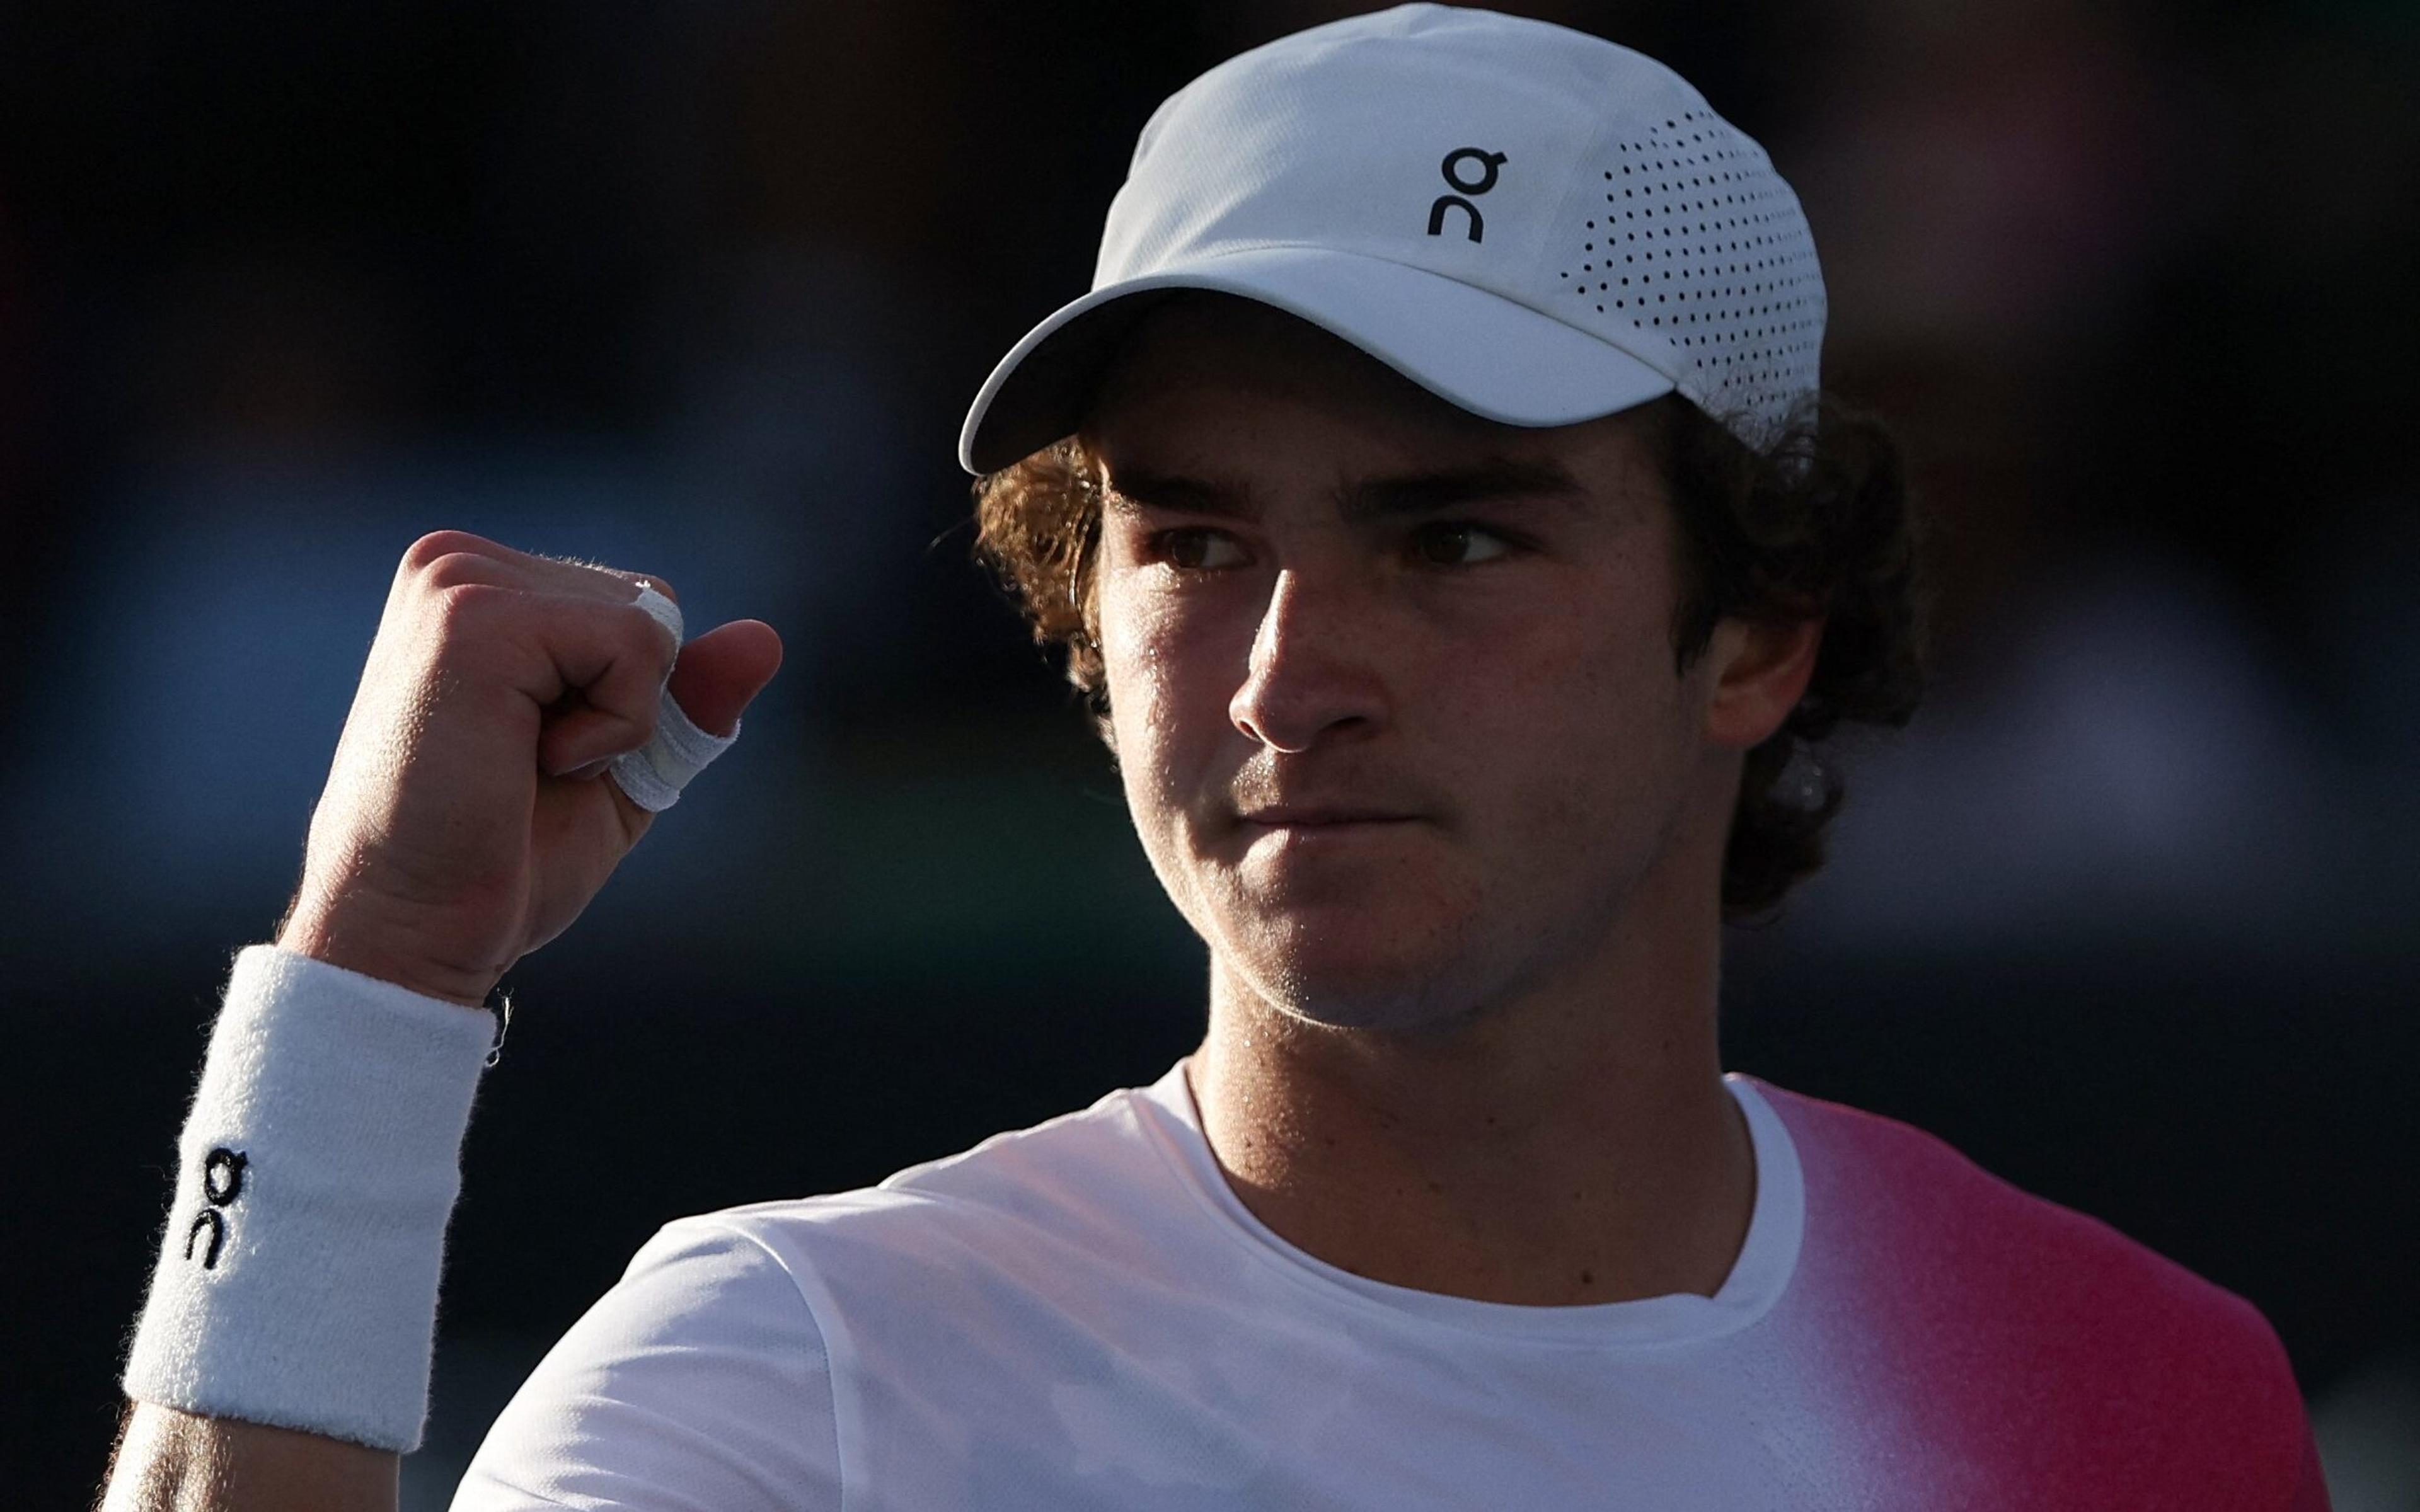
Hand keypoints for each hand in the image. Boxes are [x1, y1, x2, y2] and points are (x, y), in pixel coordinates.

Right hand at [277, 531, 783, 1005]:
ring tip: (516, 761)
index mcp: (478, 585)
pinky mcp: (472, 616)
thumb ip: (687, 696)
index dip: (629, 703)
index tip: (536, 758)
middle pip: (651, 605)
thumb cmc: (503, 858)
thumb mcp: (624, 763)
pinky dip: (611, 726)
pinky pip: (633, 646)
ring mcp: (457, 580)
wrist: (416, 927)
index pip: (637, 607)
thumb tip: (767, 636)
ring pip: (649, 623)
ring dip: (617, 719)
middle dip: (627, 705)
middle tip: (525, 768)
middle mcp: (458, 562)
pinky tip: (522, 758)